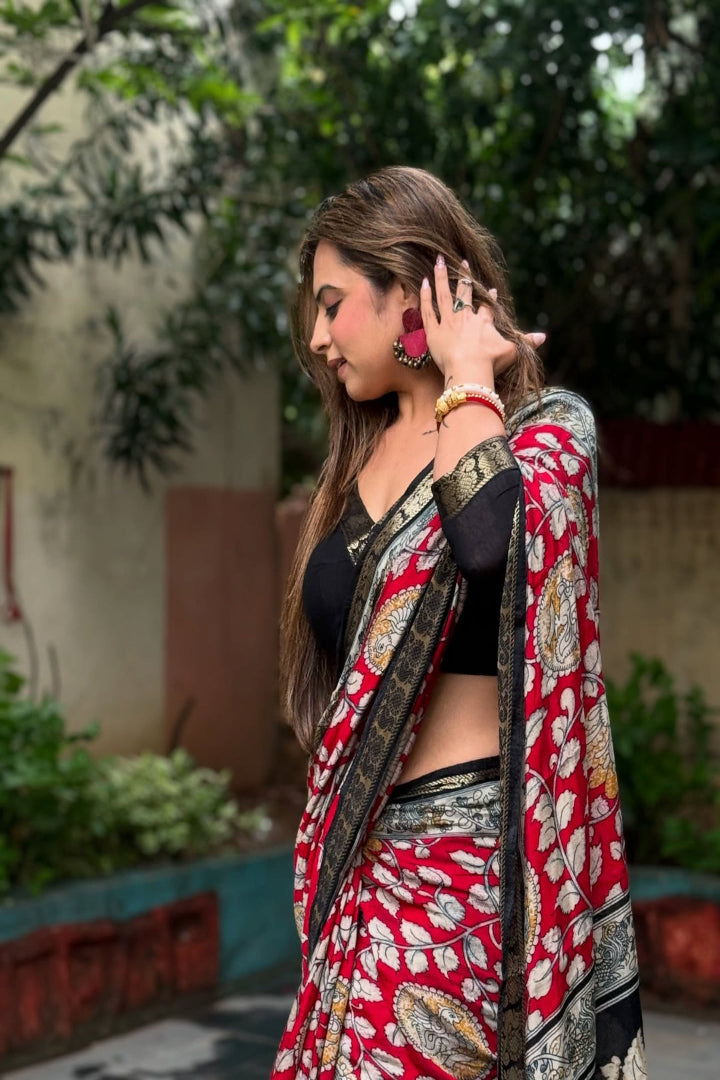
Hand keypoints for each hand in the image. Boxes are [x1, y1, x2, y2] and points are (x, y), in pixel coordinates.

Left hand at [420, 255, 545, 379]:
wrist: (469, 369)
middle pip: (464, 293)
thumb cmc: (491, 362)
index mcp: (484, 321)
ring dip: (442, 277)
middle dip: (464, 277)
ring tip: (439, 261)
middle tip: (462, 262)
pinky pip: (427, 310)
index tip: (490, 289)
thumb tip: (544, 337)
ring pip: (444, 295)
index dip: (489, 297)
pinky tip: (424, 281)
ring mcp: (449, 322)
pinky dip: (425, 296)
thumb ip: (526, 342)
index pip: (487, 306)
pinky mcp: (434, 331)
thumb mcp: (512, 351)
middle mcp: (465, 317)